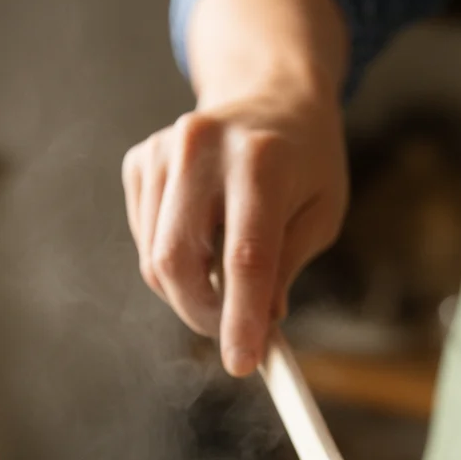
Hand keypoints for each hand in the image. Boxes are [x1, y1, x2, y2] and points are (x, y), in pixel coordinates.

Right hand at [122, 87, 347, 376]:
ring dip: (191, 296)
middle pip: (180, 262)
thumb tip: (259, 326)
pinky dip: (175, 268)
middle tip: (236, 338)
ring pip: (157, 261)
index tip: (243, 365)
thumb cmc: (306, 163)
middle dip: (205, 317)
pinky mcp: (139, 162)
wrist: (270, 94)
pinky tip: (206, 249)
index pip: (245, 258)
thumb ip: (286, 268)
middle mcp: (202, 148)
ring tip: (230, 287)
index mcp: (262, 160)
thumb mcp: (320, 215)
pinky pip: (146, 243)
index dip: (241, 319)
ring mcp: (163, 152)